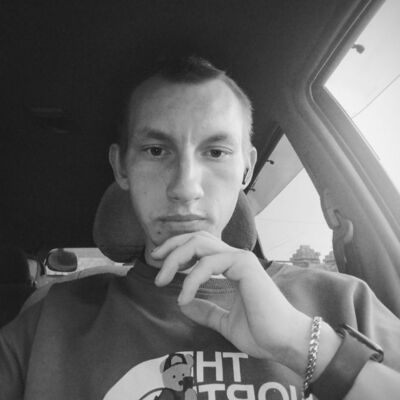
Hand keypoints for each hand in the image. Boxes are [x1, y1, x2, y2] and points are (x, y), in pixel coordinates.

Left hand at [151, 231, 311, 373]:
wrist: (284, 342)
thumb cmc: (260, 332)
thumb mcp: (223, 320)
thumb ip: (206, 310)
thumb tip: (184, 303)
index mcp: (230, 266)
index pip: (200, 245)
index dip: (177, 249)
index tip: (159, 263)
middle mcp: (234, 257)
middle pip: (196, 237)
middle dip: (172, 246)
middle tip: (154, 260)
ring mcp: (240, 258)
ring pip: (199, 244)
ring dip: (175, 259)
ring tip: (162, 280)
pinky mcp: (243, 265)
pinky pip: (207, 265)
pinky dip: (191, 280)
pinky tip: (184, 298)